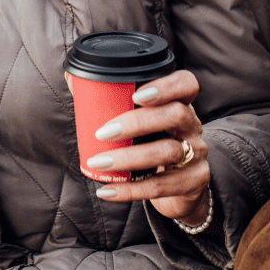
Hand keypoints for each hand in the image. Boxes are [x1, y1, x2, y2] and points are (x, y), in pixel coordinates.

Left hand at [82, 70, 211, 227]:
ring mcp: (196, 154)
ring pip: (167, 151)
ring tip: (98, 162)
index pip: (186, 84)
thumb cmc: (152, 146)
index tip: (136, 95)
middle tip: (103, 132)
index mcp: (181, 104)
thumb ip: (110, 100)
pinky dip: (131, 189)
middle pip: (176, 114)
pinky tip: (108, 190)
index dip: (166, 86)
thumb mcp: (142, 124)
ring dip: (128, 158)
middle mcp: (192, 126)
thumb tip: (73, 79)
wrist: (180, 190)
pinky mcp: (192, 182)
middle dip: (137, 122)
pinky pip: (161, 186)